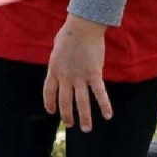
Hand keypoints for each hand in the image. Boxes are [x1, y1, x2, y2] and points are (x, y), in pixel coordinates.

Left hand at [42, 15, 111, 132]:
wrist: (82, 26)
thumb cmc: (69, 33)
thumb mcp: (57, 49)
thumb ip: (58, 60)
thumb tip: (59, 62)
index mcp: (54, 69)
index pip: (49, 91)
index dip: (50, 103)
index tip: (52, 111)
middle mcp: (65, 76)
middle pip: (64, 101)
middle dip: (67, 115)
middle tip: (70, 124)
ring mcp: (79, 77)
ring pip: (81, 102)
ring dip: (84, 117)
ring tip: (86, 129)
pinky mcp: (94, 74)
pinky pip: (99, 93)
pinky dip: (104, 105)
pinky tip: (108, 115)